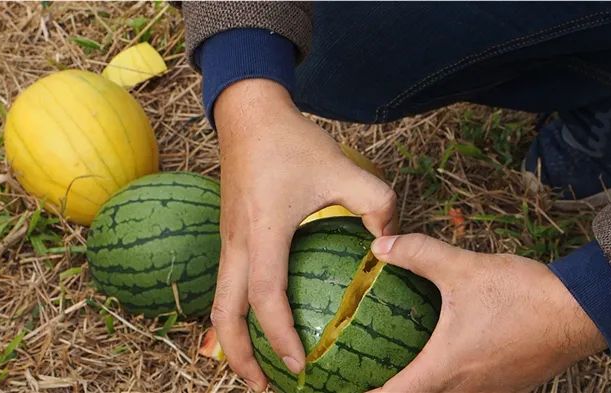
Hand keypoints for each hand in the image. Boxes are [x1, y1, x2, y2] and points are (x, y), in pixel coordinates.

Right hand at [212, 79, 396, 390]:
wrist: (248, 116)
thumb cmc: (291, 142)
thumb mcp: (343, 168)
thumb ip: (378, 203)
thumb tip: (391, 242)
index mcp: (263, 233)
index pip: (266, 299)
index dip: (282, 337)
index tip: (301, 366)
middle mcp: (236, 244)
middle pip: (224, 316)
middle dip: (239, 357)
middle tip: (264, 387)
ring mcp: (227, 241)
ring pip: (219, 304)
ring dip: (233, 340)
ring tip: (255, 367)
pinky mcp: (229, 236)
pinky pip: (226, 286)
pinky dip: (236, 315)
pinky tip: (260, 320)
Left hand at [368, 234, 606, 392]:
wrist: (581, 310)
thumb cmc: (522, 295)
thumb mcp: (462, 268)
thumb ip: (418, 254)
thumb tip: (381, 246)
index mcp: (447, 367)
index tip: (349, 386)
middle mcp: (467, 387)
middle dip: (395, 387)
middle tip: (371, 370)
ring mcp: (491, 390)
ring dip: (425, 382)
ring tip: (405, 362)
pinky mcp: (510, 384)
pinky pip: (472, 388)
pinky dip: (452, 378)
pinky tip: (449, 353)